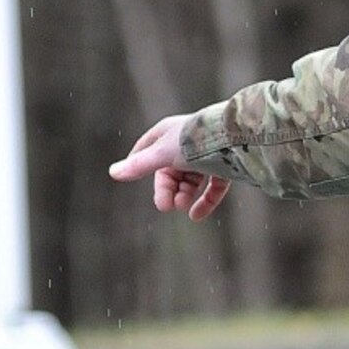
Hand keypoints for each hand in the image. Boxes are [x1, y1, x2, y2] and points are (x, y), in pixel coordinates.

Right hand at [108, 114, 230, 220]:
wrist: (235, 138)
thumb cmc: (194, 141)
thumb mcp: (163, 154)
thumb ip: (140, 165)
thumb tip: (113, 172)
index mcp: (169, 132)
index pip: (147, 148)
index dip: (138, 162)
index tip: (130, 177)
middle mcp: (188, 142)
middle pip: (170, 171)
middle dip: (167, 189)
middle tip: (166, 206)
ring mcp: (208, 155)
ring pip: (191, 180)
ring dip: (184, 195)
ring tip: (183, 207)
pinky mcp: (226, 166)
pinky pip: (213, 187)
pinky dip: (205, 201)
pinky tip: (196, 216)